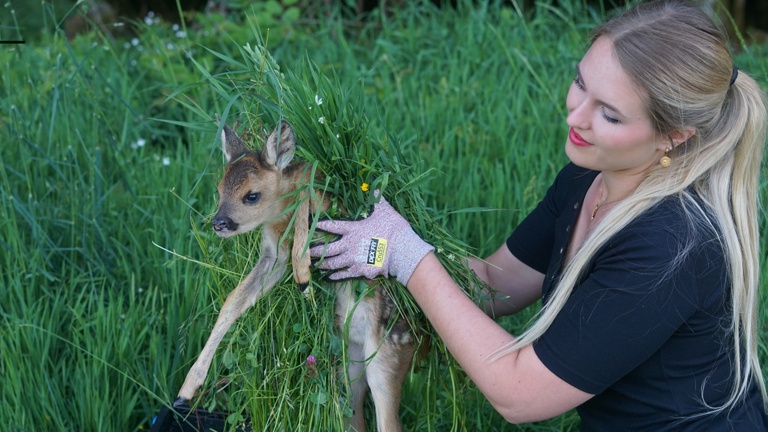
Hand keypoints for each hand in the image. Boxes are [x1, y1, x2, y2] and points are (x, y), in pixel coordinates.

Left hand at [310, 194, 433, 284]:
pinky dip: (335, 276)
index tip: (312, 225)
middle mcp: (349, 244)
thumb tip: (375, 187)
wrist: (402, 250)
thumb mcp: (385, 210)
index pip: (332, 226)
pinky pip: (344, 274)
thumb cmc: (393, 228)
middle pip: (327, 249)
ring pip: (332, 263)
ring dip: (323, 264)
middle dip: (315, 251)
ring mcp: (353, 259)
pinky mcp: (360, 270)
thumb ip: (377, 199)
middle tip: (306, 252)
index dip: (321, 225)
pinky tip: (330, 277)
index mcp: (353, 229)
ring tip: (316, 265)